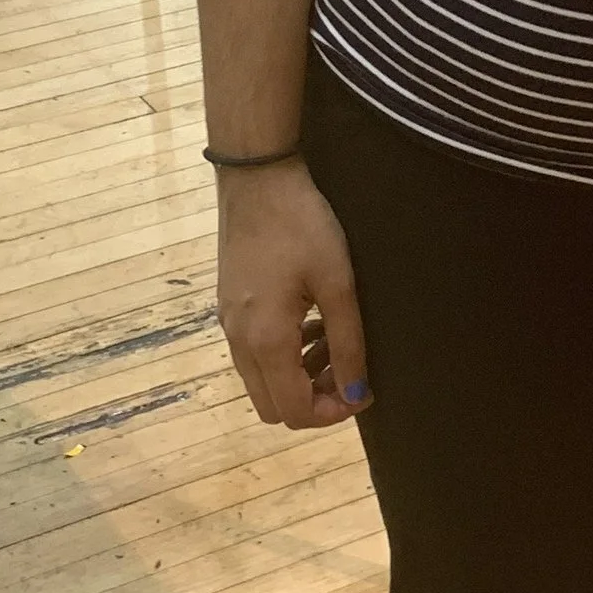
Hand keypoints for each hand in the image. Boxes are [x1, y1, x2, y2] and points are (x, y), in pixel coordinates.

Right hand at [215, 164, 371, 429]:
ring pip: (262, 383)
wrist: (257, 179)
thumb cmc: (302, 224)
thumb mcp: (337, 282)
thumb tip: (357, 393)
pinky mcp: (229, 308)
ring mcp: (229, 326)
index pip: (295, 411)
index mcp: (266, 340)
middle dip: (315, 402)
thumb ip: (347, 342)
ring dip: (299, 379)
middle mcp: (239, 342)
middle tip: (350, 372)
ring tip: (335, 345)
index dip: (334, 414)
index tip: (364, 392)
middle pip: (274, 407)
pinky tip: (310, 325)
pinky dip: (283, 357)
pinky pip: (254, 355)